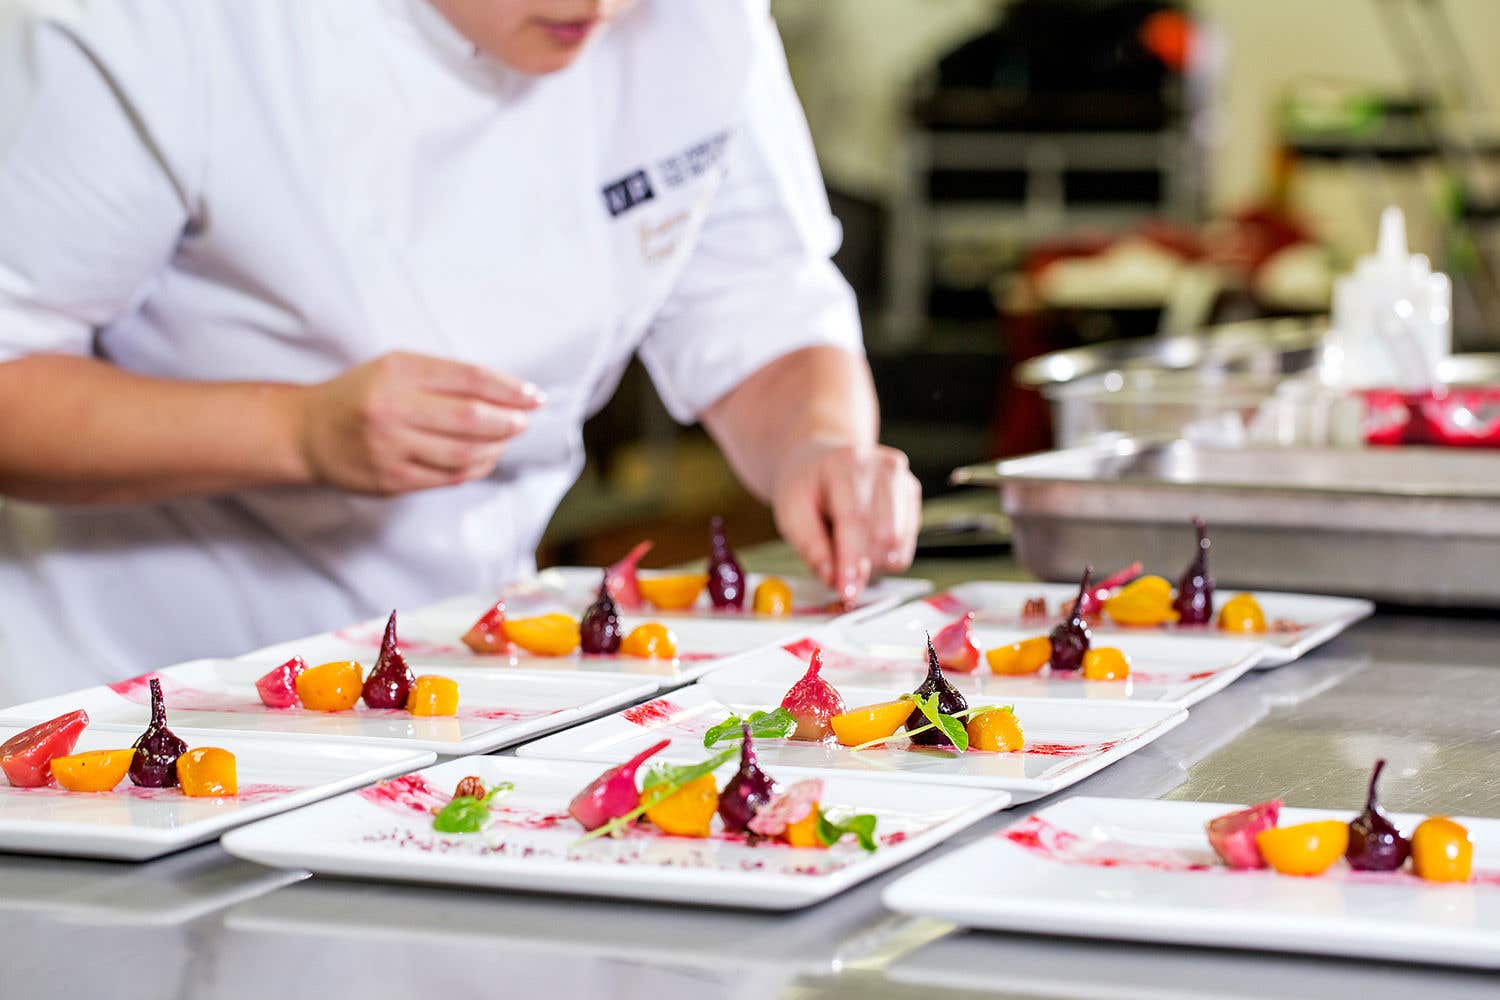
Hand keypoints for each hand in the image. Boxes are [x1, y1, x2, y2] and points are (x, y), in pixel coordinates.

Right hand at [295, 351, 543, 494]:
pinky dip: (477, 467)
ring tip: (508, 438)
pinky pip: (449, 477)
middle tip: (526, 419)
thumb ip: (444, 377)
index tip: (533, 395)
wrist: (307, 433)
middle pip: (471, 418)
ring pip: (465, 452)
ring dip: (498, 446)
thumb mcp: (395, 368)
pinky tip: (487, 457)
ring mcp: (391, 448)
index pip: (469, 378)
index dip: (509, 388)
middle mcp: (392, 409)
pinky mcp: (391, 480)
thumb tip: (505, 393)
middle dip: (509, 420)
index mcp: (397, 372)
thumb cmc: (361, 395)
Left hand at [771, 441, 921, 600]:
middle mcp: (881, 466)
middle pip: (884, 533)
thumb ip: (811, 548)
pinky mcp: (911, 492)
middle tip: (842, 579)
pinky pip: (907, 541)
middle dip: (863, 566)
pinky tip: (864, 543)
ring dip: (875, 562)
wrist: (818, 462)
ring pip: (899, 541)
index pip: (855, 519)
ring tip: (849, 554)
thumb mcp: (791, 515)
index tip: (846, 591)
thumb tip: (833, 580)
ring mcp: (901, 477)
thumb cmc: (804, 487)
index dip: (851, 560)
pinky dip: (885, 554)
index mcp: (844, 464)